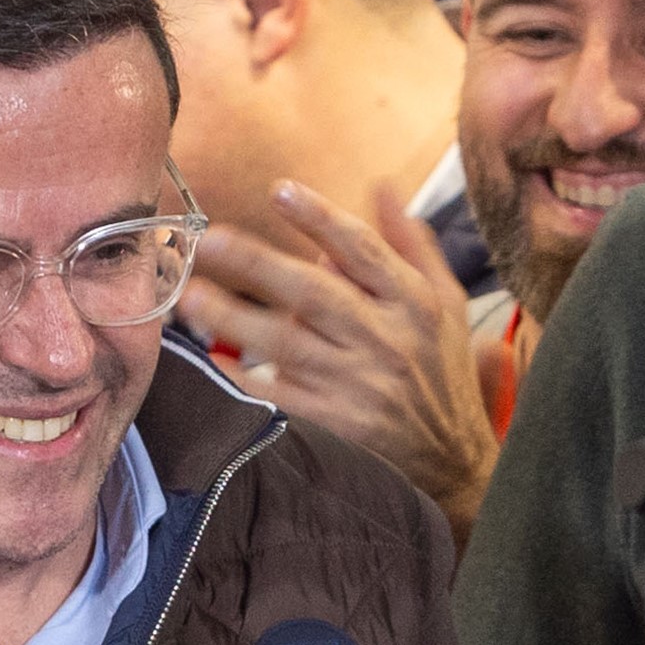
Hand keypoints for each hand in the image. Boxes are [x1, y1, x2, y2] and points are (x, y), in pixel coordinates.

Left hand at [185, 182, 498, 533]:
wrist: (454, 457)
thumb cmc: (442, 369)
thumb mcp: (445, 301)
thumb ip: (412, 244)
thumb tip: (382, 186)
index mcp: (412, 301)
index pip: (363, 251)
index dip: (321, 219)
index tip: (280, 189)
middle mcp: (385, 339)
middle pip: (313, 294)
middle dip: (257, 264)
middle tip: (209, 239)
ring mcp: (358, 384)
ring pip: (286, 344)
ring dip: (234, 318)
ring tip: (191, 296)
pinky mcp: (337, 423)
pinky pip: (281, 395)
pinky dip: (245, 377)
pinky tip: (212, 356)